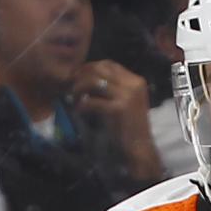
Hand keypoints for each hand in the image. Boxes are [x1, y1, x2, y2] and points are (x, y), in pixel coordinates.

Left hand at [70, 61, 161, 179]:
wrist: (139, 147)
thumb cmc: (130, 126)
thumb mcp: (126, 101)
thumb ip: (114, 87)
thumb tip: (89, 77)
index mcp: (136, 80)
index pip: (109, 64)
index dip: (91, 67)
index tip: (79, 75)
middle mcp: (133, 84)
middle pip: (100, 69)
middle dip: (82, 75)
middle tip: (71, 84)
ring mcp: (127, 96)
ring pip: (94, 82)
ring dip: (79, 88)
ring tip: (74, 97)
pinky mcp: (118, 109)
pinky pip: (92, 101)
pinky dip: (82, 105)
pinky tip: (78, 110)